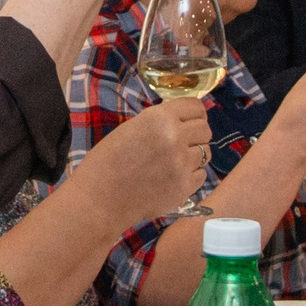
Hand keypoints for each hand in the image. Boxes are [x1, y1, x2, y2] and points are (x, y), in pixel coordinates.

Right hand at [73, 95, 213, 220]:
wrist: (99, 198)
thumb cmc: (107, 163)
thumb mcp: (131, 129)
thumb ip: (159, 123)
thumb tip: (183, 120)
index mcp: (159, 118)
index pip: (196, 107)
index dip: (196, 114)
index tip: (192, 120)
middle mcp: (175, 137)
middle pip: (205, 129)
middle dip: (197, 134)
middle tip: (185, 143)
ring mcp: (182, 164)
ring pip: (206, 153)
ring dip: (194, 156)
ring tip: (175, 162)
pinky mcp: (184, 187)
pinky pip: (201, 175)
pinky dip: (191, 176)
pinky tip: (173, 178)